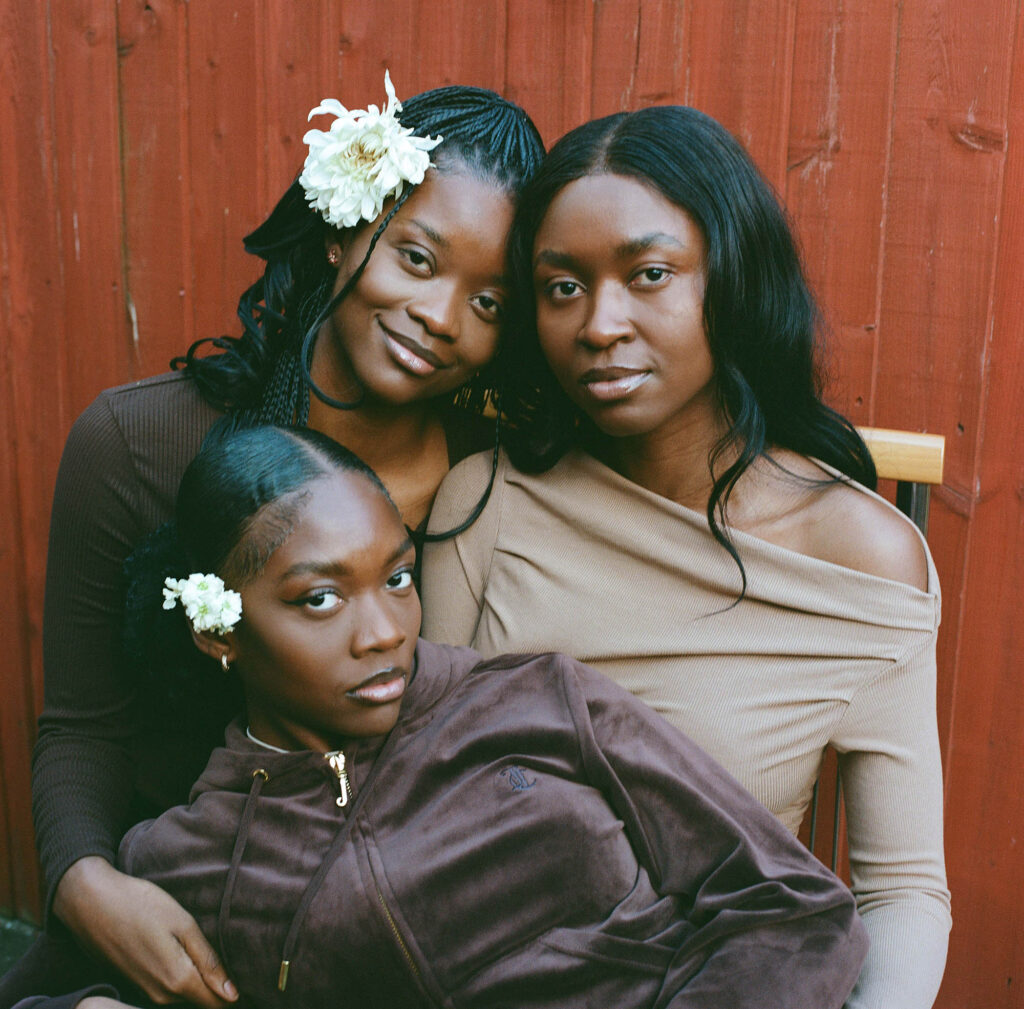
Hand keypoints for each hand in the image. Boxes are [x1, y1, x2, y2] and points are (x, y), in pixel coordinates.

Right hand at [54, 857, 237, 1006]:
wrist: (90, 904)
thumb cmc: (140, 906)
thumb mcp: (182, 924)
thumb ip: (208, 961)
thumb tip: (232, 994)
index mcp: (178, 981)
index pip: (216, 1004)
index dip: (232, 994)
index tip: (246, 979)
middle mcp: (161, 996)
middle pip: (200, 1001)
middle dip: (216, 986)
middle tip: (224, 958)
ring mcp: (145, 992)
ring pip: (183, 996)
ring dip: (197, 980)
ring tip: (202, 952)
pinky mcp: (135, 985)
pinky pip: (166, 989)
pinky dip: (179, 977)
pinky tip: (179, 952)